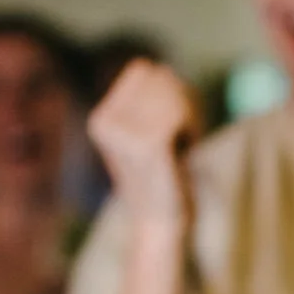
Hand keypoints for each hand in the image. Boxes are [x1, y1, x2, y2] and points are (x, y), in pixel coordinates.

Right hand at [88, 60, 200, 225]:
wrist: (159, 224)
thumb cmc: (162, 179)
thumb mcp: (148, 133)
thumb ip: (151, 102)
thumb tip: (164, 70)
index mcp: (101, 117)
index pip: (144, 69)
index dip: (168, 87)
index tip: (174, 121)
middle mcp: (105, 121)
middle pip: (161, 76)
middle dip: (182, 100)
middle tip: (184, 135)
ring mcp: (123, 132)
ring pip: (173, 93)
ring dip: (190, 115)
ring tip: (183, 145)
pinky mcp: (146, 145)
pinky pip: (180, 114)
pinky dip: (192, 129)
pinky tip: (185, 151)